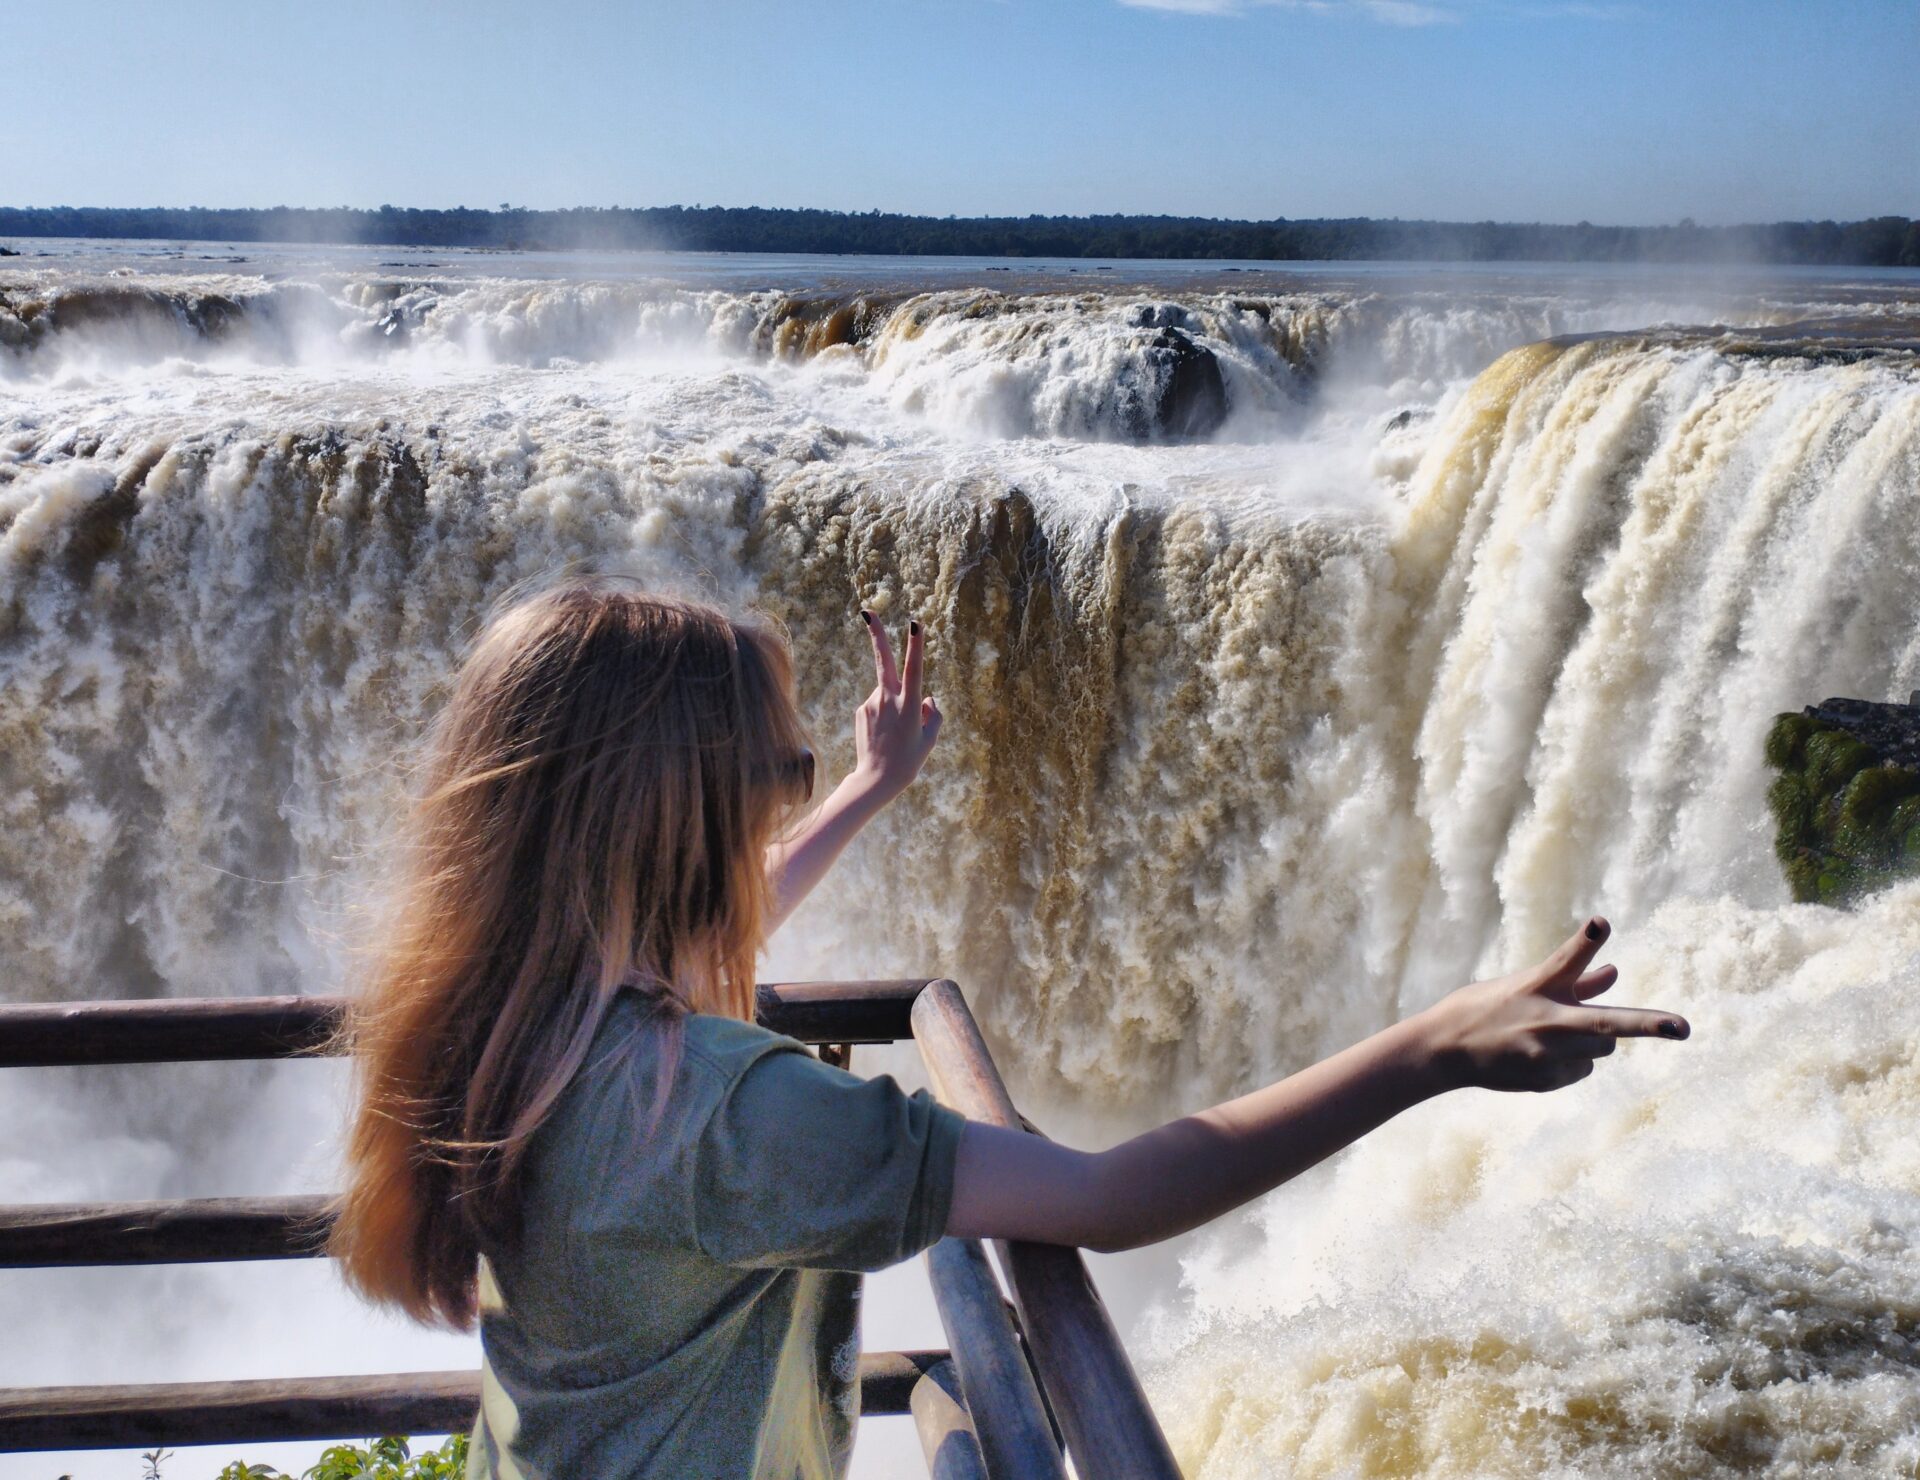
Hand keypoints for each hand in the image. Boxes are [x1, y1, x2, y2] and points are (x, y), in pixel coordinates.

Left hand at [850, 609, 941, 801]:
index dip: (915, 645)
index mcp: (909, 704)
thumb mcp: (930, 739)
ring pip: (888, 692)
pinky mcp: (861, 710)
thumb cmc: (909, 761)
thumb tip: (926, 697)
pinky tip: (885, 735)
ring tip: (896, 734)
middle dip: (876, 633)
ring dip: (895, 703)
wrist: (876, 780)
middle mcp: (888, 699)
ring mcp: (871, 704)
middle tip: (867, 610)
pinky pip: (879, 705)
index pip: (913, 668)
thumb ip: (933, 713)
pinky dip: (885, 714)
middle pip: (883, 660)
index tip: (915, 623)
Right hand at [1411, 918, 1688, 1092]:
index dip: (1586, 940)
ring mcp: (1545, 1055)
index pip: (1565, 960)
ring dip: (1593, 1041)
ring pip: (1602, 1049)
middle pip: (1606, 1024)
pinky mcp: (1545, 1080)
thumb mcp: (1525, 985)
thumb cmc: (1486, 1007)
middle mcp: (1544, 1021)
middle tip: (1684, 1028)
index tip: (1602, 923)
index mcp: (1535, 987)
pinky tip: (1537, 1056)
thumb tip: (1616, 972)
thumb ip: (1575, 981)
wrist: (1444, 1050)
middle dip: (1648, 1026)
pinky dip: (1570, 1062)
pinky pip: (1581, 1070)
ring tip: (1552, 1036)